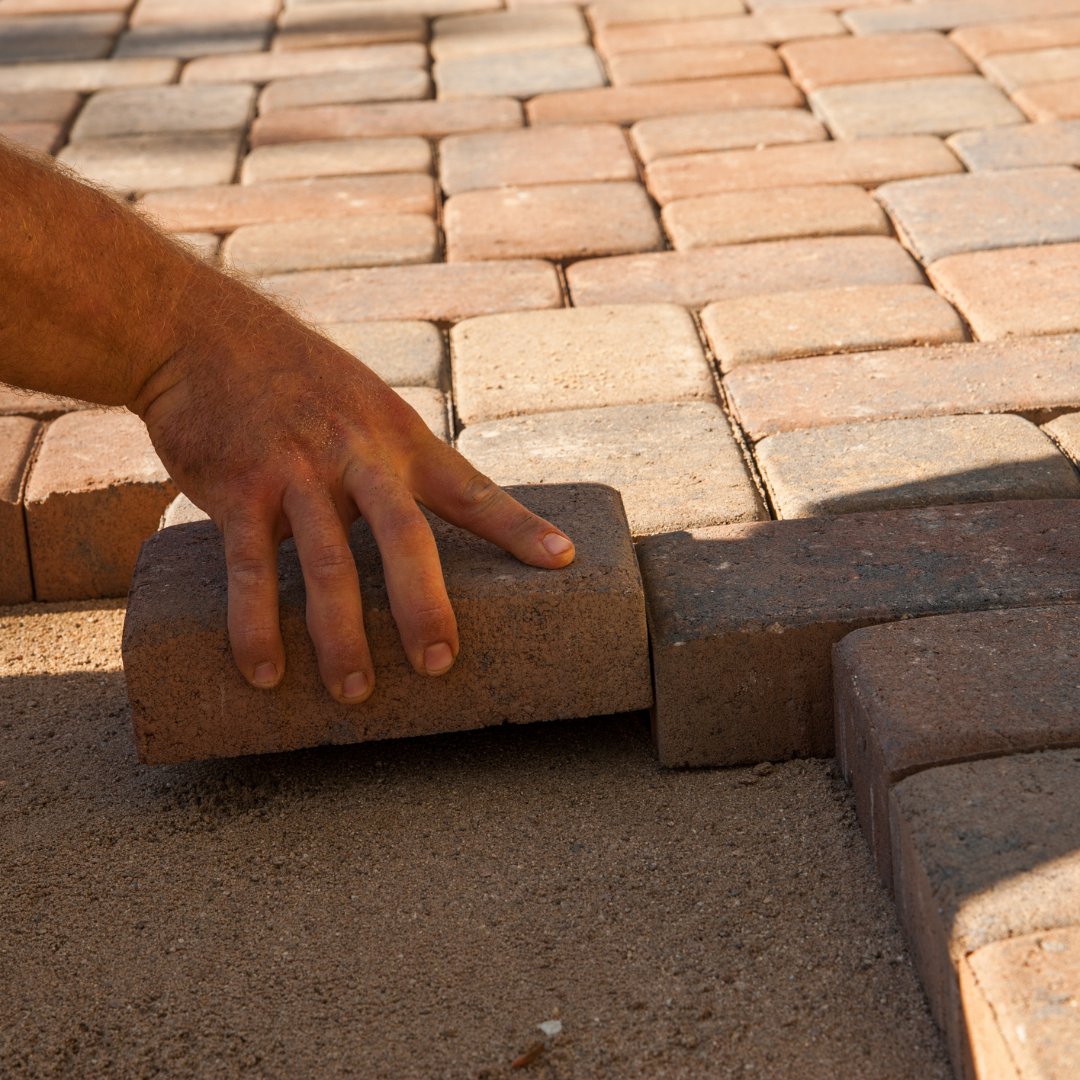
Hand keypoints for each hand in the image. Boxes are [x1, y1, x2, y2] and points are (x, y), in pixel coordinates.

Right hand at [132, 273, 574, 703]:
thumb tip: (423, 520)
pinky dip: (257, 624)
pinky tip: (265, 672)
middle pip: (405, 536)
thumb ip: (395, 460)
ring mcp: (297, 472)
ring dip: (341, 636)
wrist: (202, 333)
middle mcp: (357, 455)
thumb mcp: (365, 403)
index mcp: (399, 438)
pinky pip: (251, 568)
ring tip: (355, 691)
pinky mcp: (239, 489)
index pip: (471, 489)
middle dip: (424, 605)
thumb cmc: (296, 377)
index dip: (518, 526)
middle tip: (439, 664)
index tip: (562, 559)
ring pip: (329, 564)